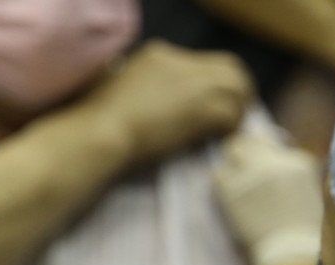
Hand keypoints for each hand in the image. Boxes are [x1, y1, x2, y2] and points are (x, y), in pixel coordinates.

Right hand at [85, 41, 251, 167]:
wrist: (100, 133)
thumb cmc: (96, 118)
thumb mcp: (114, 85)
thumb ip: (134, 84)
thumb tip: (137, 93)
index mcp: (159, 54)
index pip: (200, 62)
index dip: (208, 85)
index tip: (205, 106)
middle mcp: (180, 61)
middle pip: (228, 67)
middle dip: (235, 90)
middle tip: (232, 115)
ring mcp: (194, 84)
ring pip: (237, 87)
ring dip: (237, 109)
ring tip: (229, 130)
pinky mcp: (202, 109)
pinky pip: (231, 114)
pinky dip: (231, 128)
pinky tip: (220, 141)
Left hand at [214, 134, 323, 264]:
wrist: (292, 253)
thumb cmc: (303, 230)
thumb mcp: (308, 190)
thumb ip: (290, 170)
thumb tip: (272, 157)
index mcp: (298, 161)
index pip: (271, 141)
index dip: (261, 151)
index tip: (258, 163)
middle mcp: (276, 163)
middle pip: (249, 140)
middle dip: (243, 151)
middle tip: (239, 166)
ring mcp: (253, 175)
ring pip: (232, 150)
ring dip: (231, 163)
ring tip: (233, 180)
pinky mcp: (234, 191)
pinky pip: (218, 174)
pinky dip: (221, 180)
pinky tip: (227, 194)